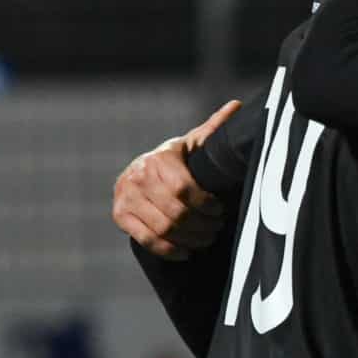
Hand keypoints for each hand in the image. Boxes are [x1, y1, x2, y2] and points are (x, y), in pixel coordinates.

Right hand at [112, 100, 240, 259]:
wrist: (141, 170)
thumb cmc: (177, 158)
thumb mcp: (194, 143)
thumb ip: (214, 129)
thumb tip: (237, 106)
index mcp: (160, 158)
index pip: (184, 189)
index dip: (206, 204)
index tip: (221, 210)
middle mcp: (138, 176)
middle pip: (175, 212)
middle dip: (202, 224)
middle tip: (218, 228)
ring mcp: (125, 197)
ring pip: (163, 228)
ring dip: (190, 239)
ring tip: (207, 238)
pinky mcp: (119, 215)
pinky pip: (146, 239)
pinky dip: (169, 250)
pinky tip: (186, 251)